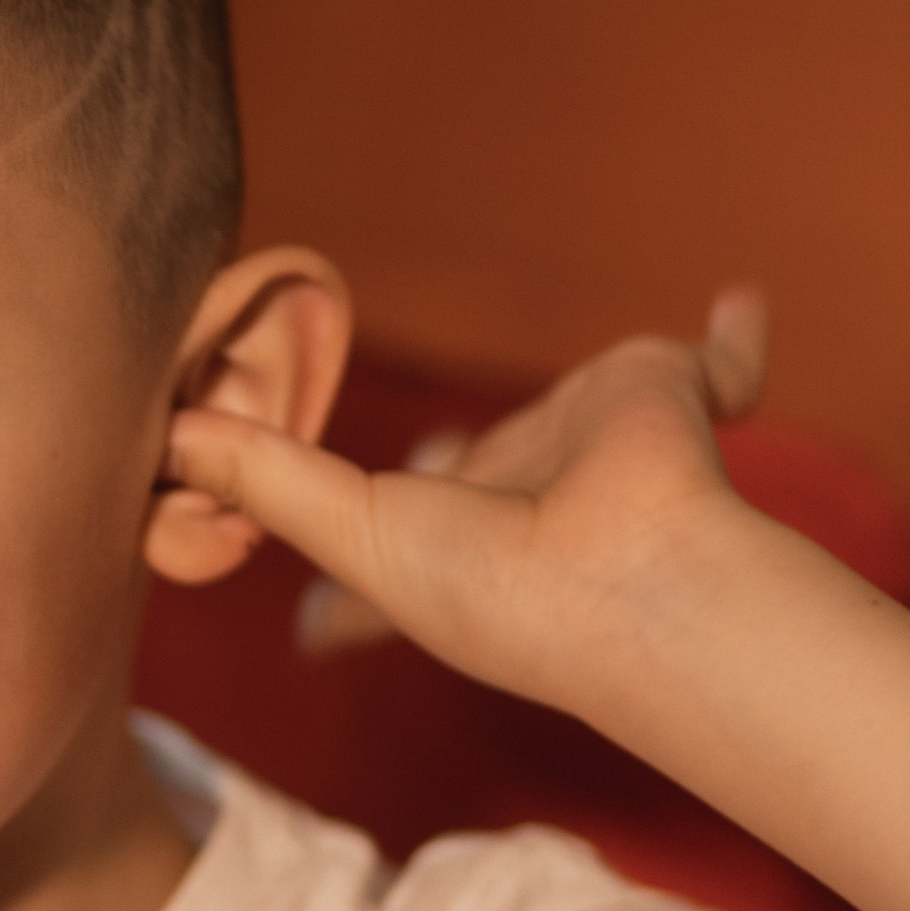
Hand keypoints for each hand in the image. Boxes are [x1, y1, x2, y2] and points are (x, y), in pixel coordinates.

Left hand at [165, 290, 771, 721]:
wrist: (632, 573)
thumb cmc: (493, 586)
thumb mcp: (350, 532)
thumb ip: (261, 480)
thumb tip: (164, 438)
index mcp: (453, 536)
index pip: (396, 526)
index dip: (357, 536)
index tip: (320, 604)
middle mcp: (526, 491)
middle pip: (491, 467)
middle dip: (473, 464)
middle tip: (435, 453)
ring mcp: (599, 441)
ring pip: (593, 414)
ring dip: (604, 407)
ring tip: (608, 400)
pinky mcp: (667, 386)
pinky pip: (717, 361)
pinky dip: (737, 339)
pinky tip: (744, 305)